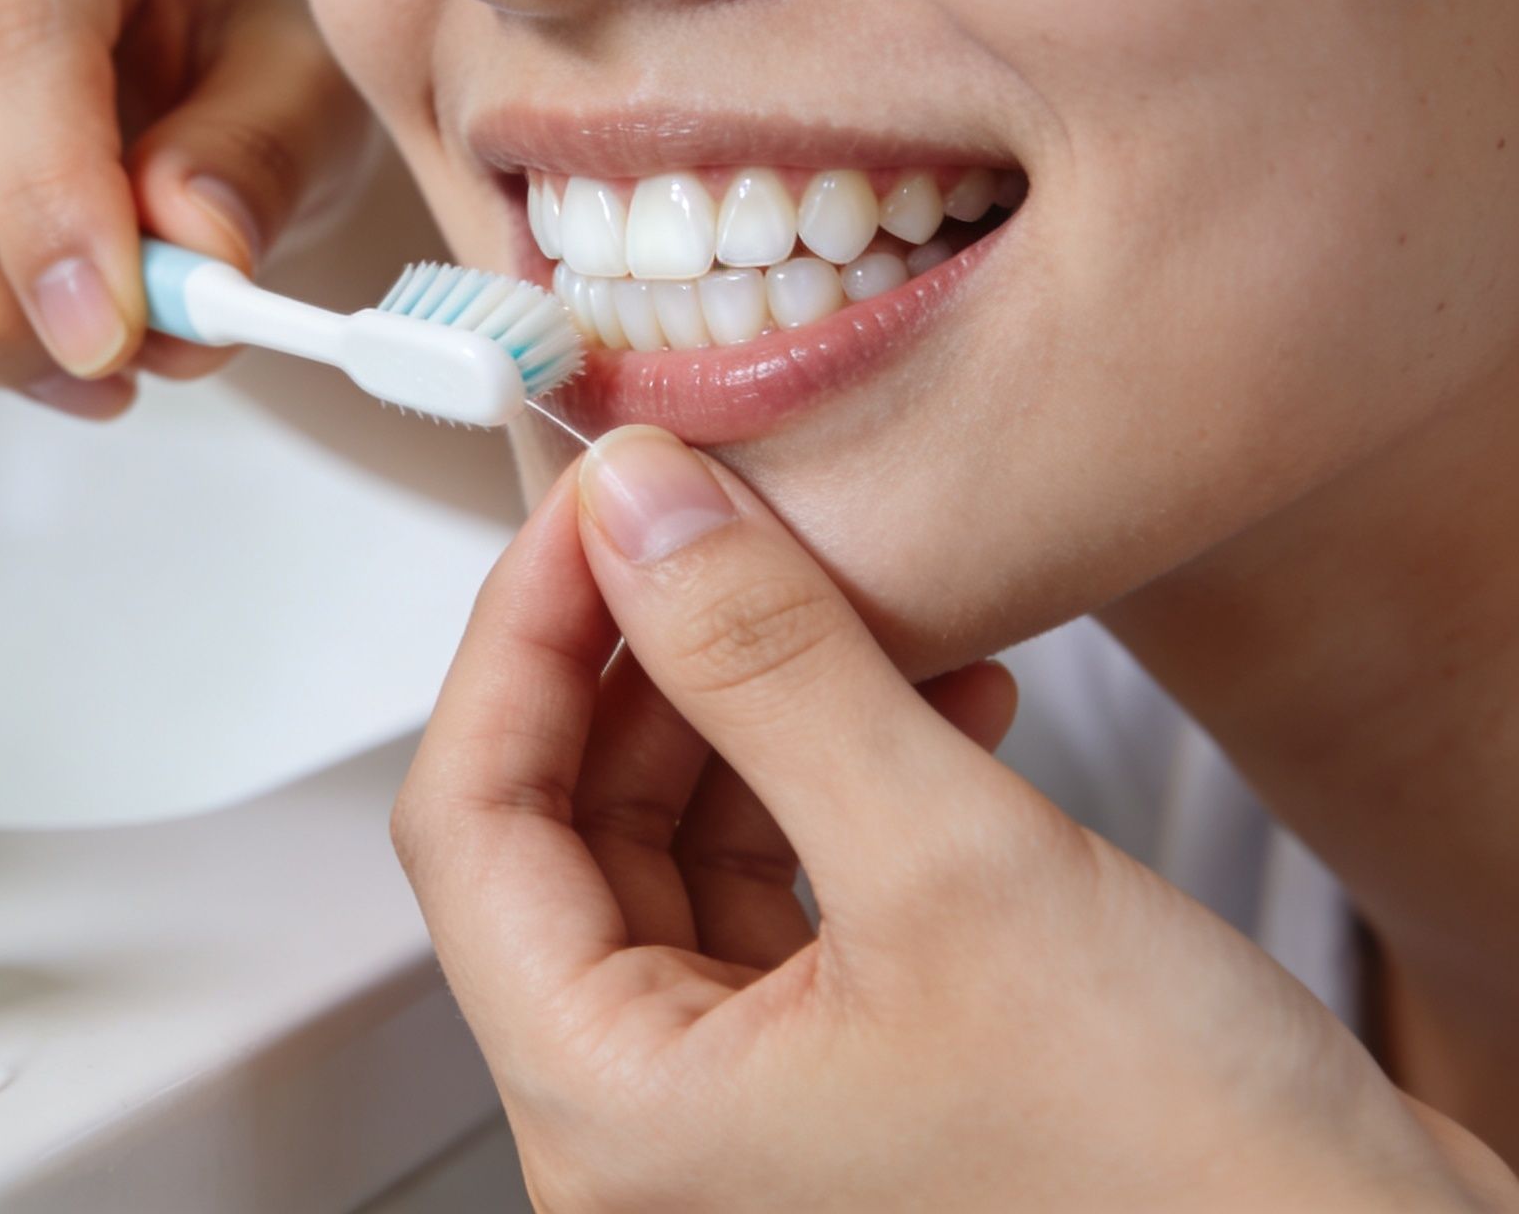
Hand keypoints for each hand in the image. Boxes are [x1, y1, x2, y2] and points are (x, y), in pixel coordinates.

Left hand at [394, 425, 1518, 1211]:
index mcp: (616, 1114)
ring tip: (838, 594)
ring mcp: (750, 1105)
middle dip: (645, 659)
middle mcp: (656, 1127)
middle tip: (711, 520)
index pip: (468, 826)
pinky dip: (836, 779)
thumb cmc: (1187, 1187)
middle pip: (567, 831)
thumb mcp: (953, 869)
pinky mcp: (849, 1074)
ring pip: (678, 849)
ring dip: (755, 706)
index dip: (520, 638)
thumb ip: (770, 670)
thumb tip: (640, 514)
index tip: (594, 509)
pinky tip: (932, 694)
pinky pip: (784, 889)